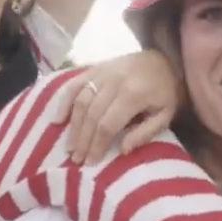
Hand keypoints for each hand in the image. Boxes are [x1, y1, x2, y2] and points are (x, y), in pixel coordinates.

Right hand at [52, 52, 176, 163]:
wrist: (161, 58)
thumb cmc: (164, 91)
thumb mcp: (165, 114)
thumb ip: (145, 133)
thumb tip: (123, 150)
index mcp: (133, 94)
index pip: (108, 124)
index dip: (97, 145)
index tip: (91, 162)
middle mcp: (114, 81)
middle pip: (91, 115)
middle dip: (83, 140)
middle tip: (76, 159)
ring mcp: (101, 73)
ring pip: (80, 102)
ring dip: (73, 127)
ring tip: (70, 147)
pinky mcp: (93, 68)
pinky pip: (73, 85)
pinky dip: (63, 102)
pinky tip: (57, 120)